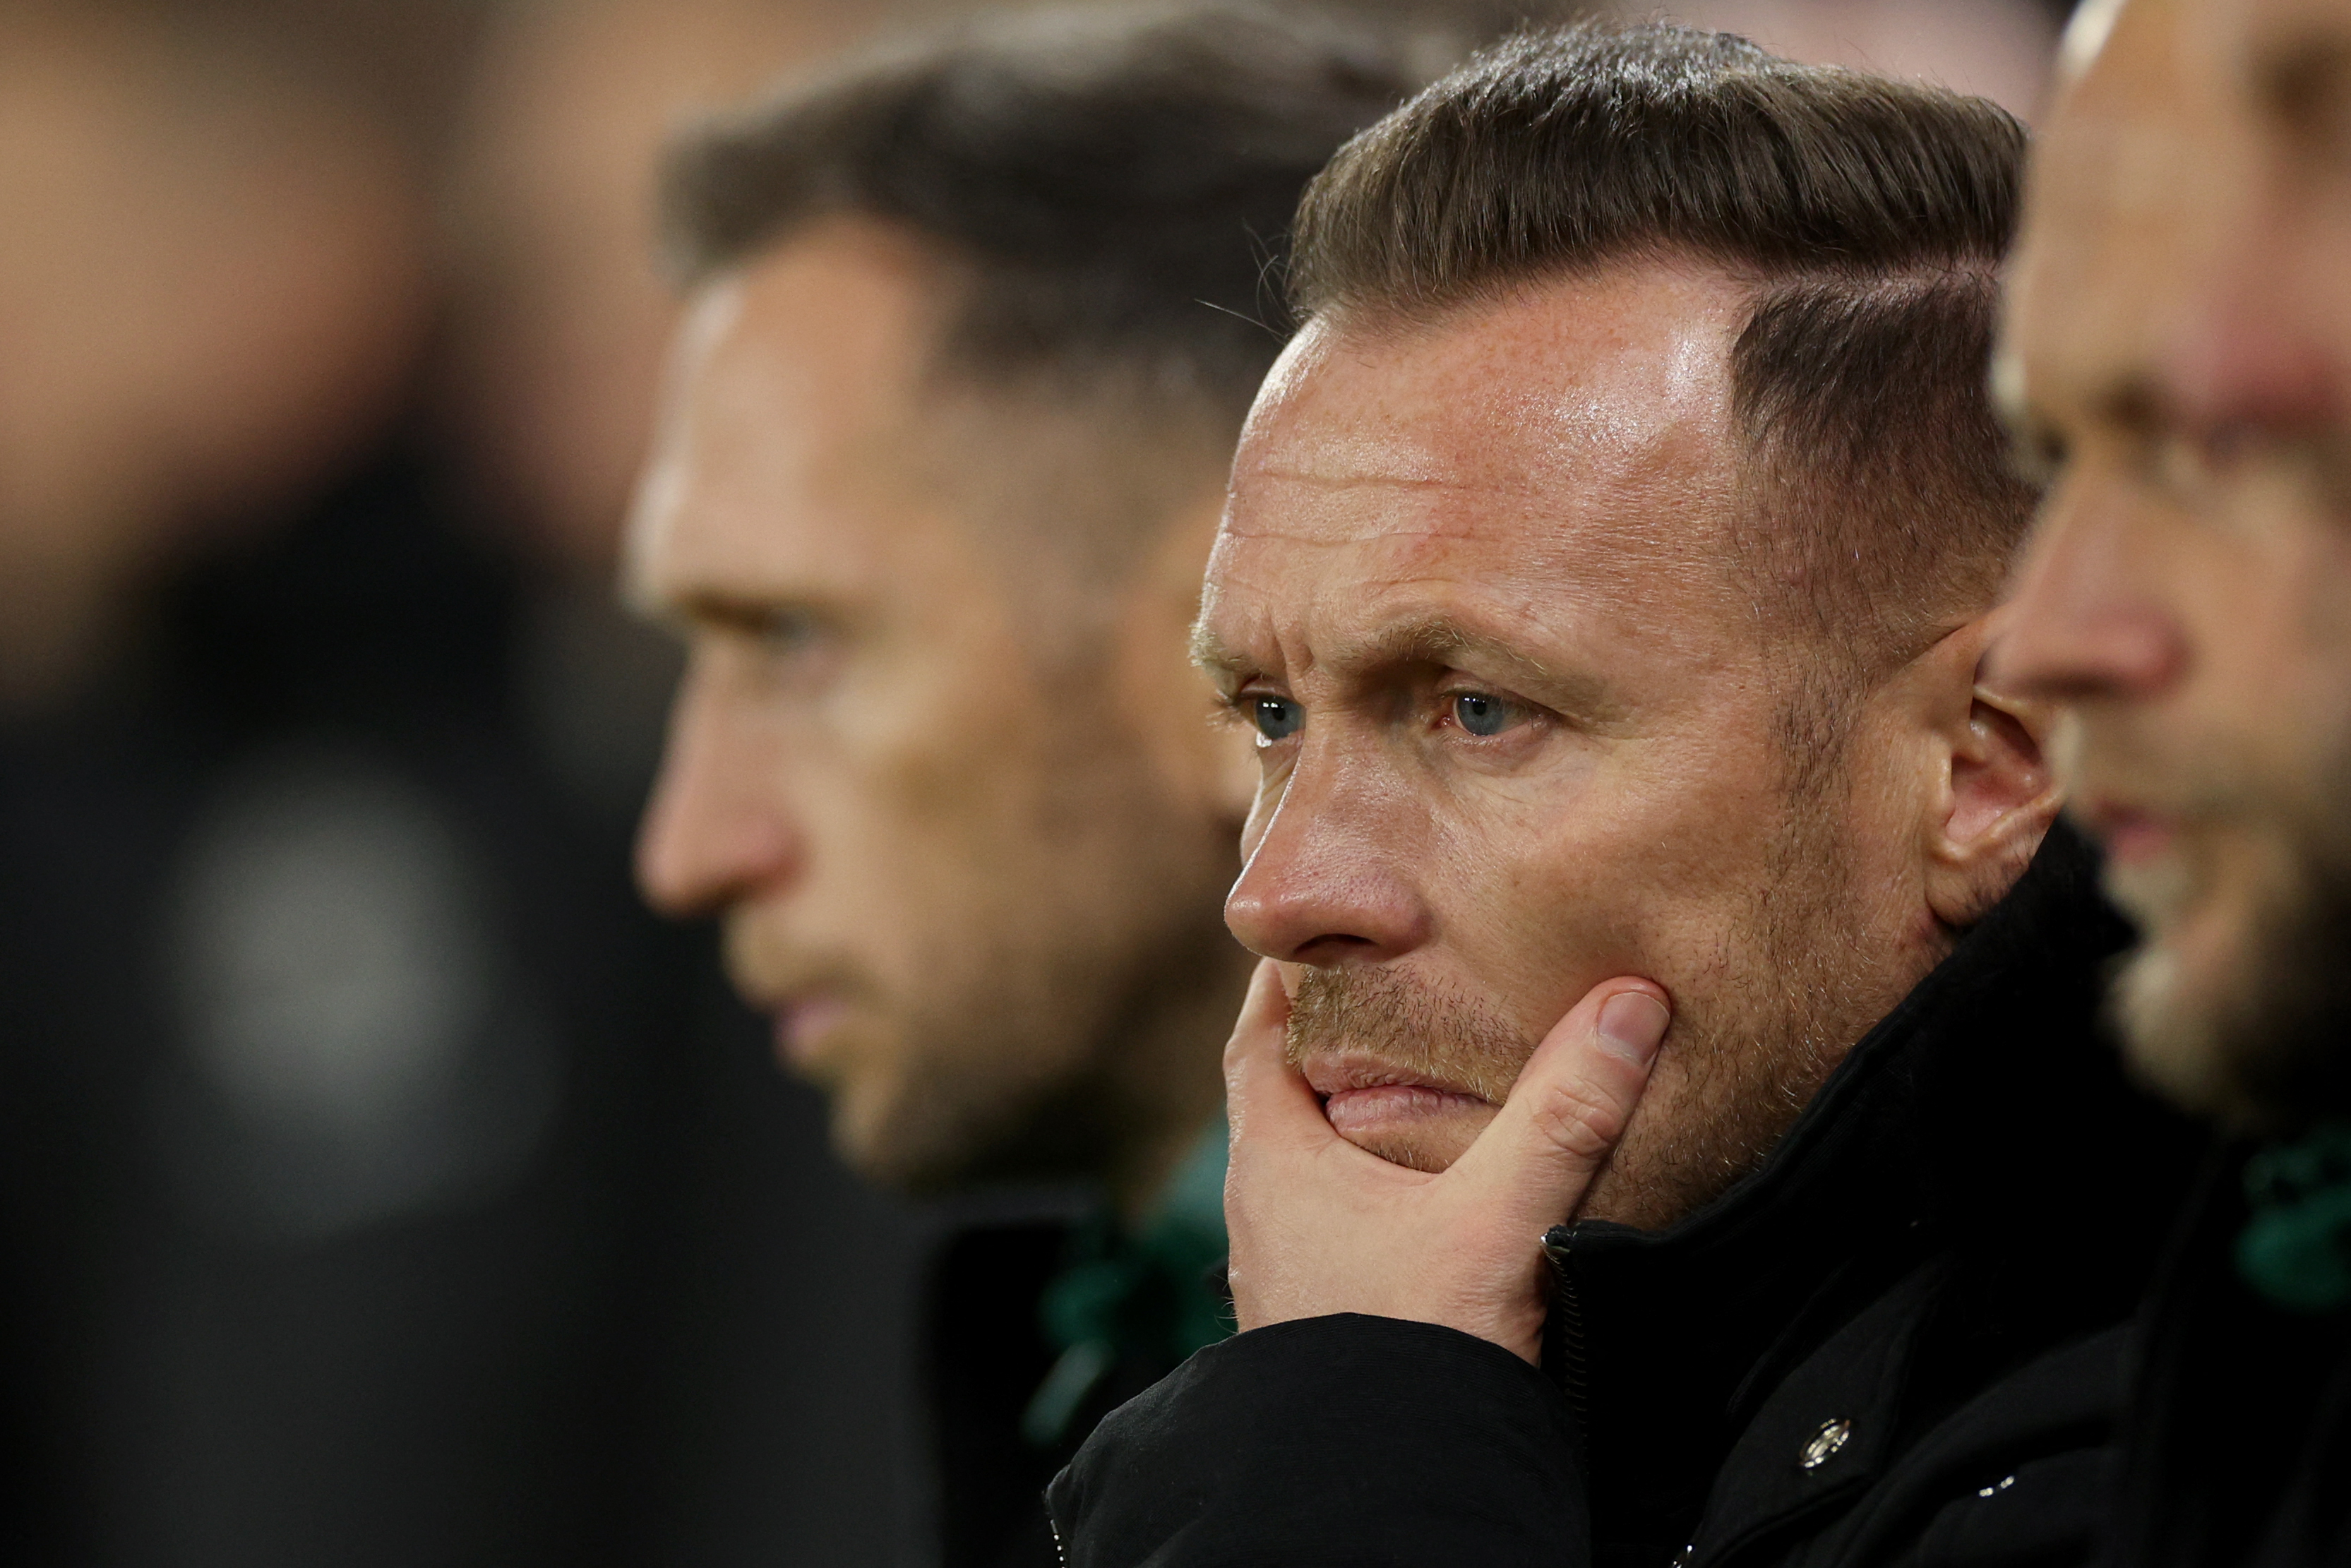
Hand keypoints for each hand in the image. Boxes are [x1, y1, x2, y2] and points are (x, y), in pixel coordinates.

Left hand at [1221, 960, 1669, 1364]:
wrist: (1383, 1490)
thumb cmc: (1411, 1351)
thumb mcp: (1499, 1219)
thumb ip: (1563, 1115)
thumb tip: (1629, 1004)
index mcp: (1272, 1164)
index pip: (1253, 1040)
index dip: (1282, 983)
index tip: (1319, 936)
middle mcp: (1263, 1211)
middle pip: (1285, 1098)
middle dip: (1335, 1044)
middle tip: (1396, 992)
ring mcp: (1288, 1270)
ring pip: (1313, 1165)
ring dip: (1359, 1121)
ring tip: (1426, 1079)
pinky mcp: (1324, 1315)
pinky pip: (1338, 1222)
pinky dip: (1377, 1185)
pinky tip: (1435, 1192)